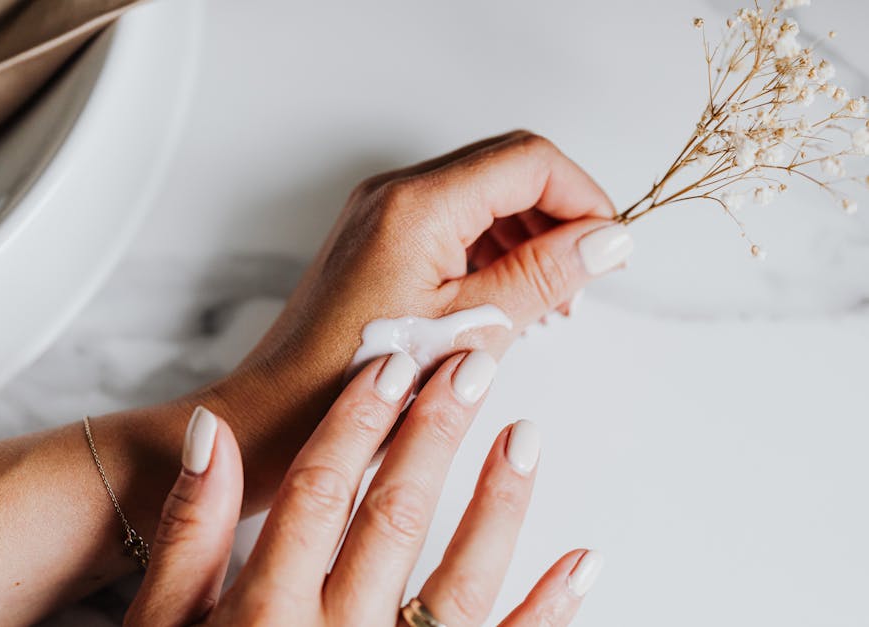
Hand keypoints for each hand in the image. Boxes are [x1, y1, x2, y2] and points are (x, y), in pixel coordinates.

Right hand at [127, 352, 603, 626]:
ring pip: (459, 585)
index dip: (358, 421)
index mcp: (265, 612)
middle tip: (470, 367)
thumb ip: (188, 535)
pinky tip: (580, 563)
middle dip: (434, 434)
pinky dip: (546, 611)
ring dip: (496, 507)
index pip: (321, 491)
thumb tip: (210, 435)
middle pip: (395, 518)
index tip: (393, 363)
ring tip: (524, 437)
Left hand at [202, 131, 630, 509]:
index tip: (609, 248)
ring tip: (548, 300)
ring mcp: (382, 210)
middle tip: (581, 281)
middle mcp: (396, 192)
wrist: (280, 412)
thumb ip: (544, 275)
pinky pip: (453, 218)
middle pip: (507, 168)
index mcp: (419, 204)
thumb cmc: (361, 383)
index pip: (530, 160)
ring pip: (482, 192)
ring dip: (527, 234)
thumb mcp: (472, 330)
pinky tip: (507, 296)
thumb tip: (608, 239)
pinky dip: (491, 247)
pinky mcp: (378, 235)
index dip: (583, 197)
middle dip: (557, 216)